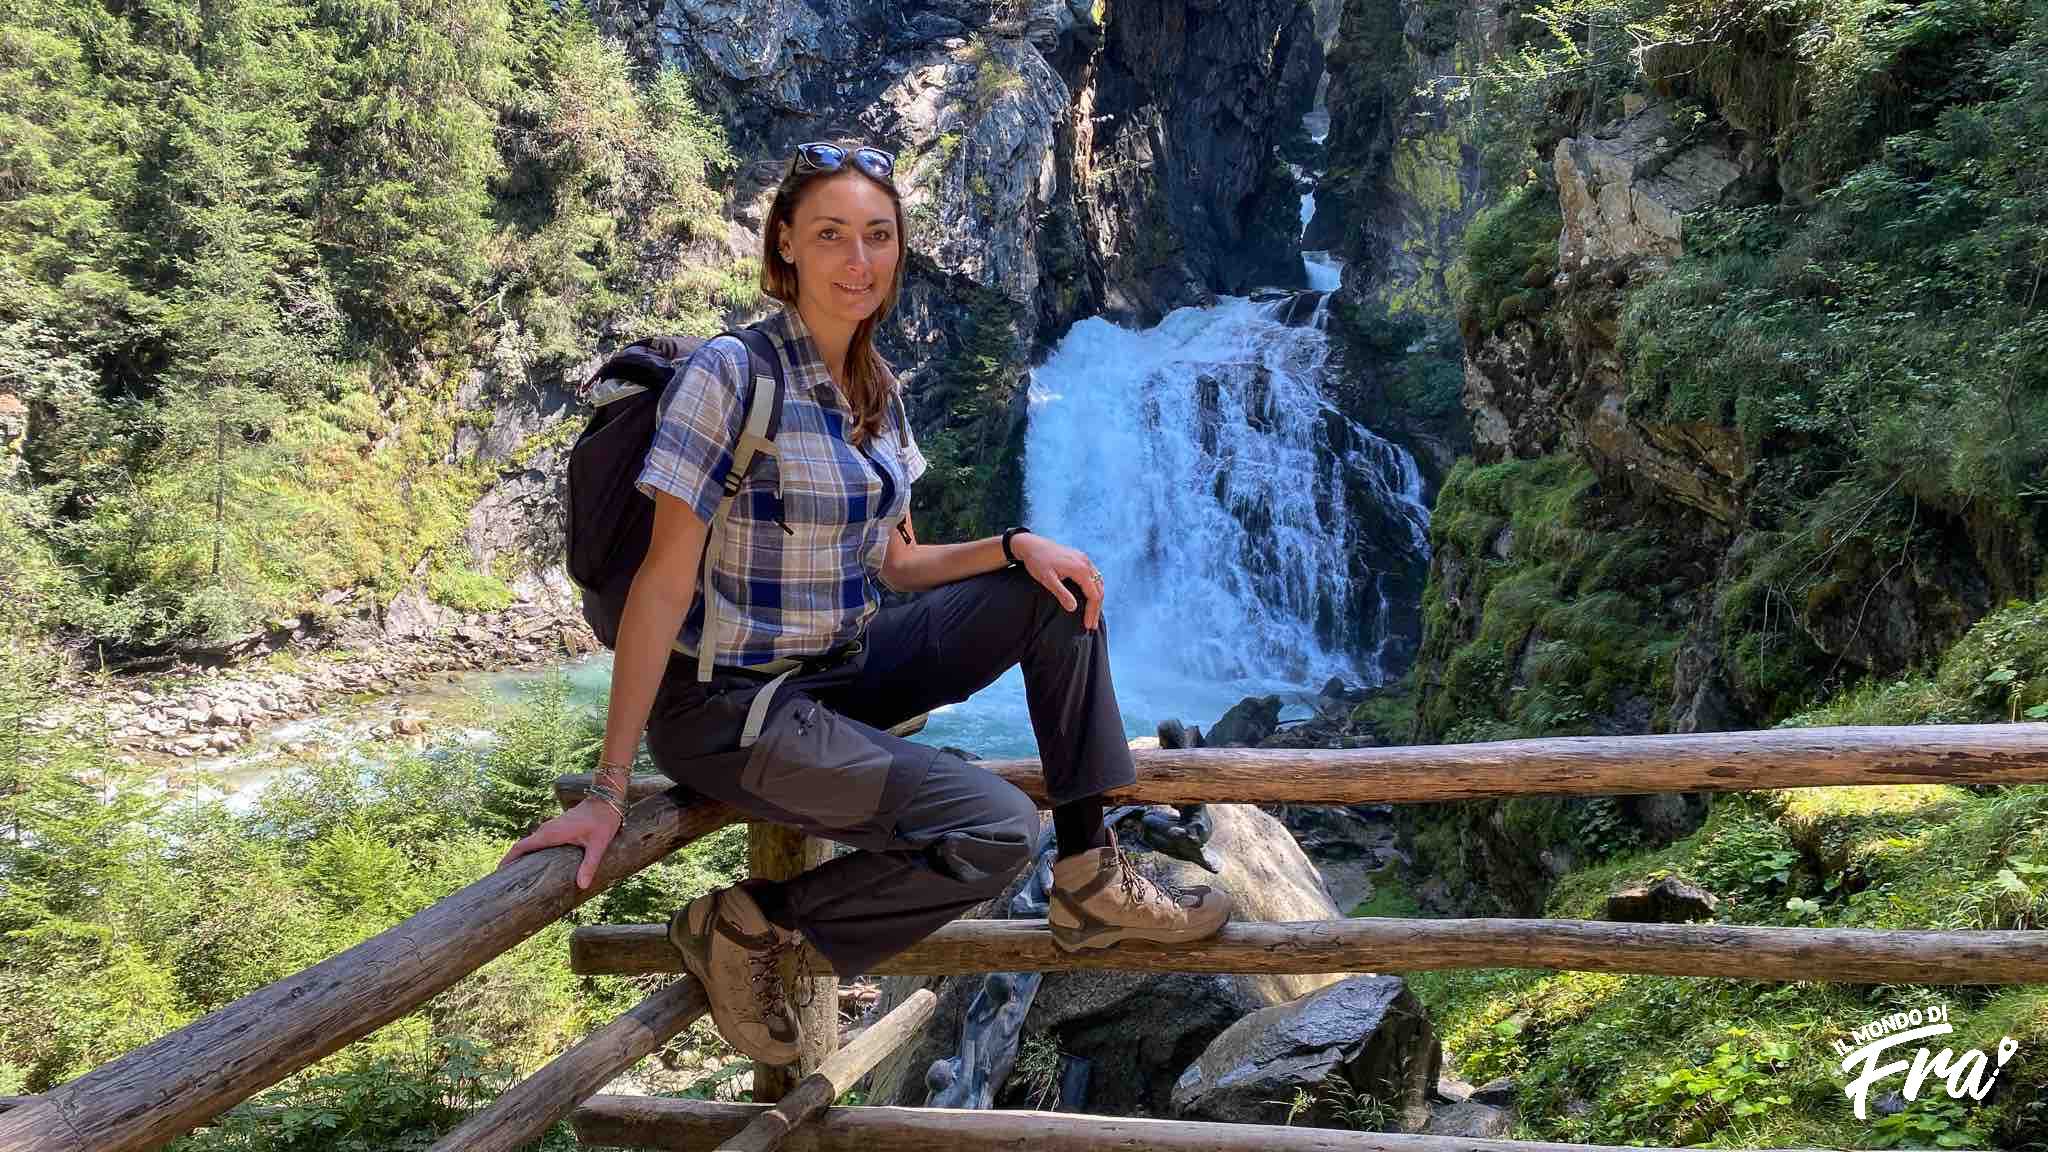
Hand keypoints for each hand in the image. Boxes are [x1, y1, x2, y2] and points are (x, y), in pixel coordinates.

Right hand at [497, 799, 622, 889]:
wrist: (606, 800)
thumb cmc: (603, 821)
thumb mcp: (598, 845)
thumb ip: (589, 865)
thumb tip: (582, 886)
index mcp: (551, 834)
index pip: (521, 847)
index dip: (508, 859)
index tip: (498, 873)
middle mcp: (546, 830)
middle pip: (522, 847)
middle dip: (512, 862)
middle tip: (505, 881)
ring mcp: (551, 827)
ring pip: (531, 844)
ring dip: (522, 857)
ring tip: (518, 876)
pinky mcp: (557, 827)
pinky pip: (539, 841)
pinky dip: (533, 851)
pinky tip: (537, 863)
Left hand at [1012, 533, 1103, 631]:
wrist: (1031, 544)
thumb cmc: (1037, 562)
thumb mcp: (1047, 580)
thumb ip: (1061, 593)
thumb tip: (1073, 608)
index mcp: (1080, 569)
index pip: (1093, 595)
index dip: (1091, 612)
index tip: (1087, 625)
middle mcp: (1086, 563)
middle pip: (1099, 590)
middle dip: (1096, 609)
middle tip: (1091, 625)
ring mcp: (1084, 559)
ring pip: (1098, 582)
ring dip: (1097, 599)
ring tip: (1092, 614)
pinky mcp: (1080, 558)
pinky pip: (1093, 576)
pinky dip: (1094, 589)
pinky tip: (1089, 598)